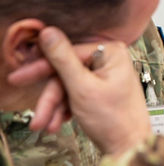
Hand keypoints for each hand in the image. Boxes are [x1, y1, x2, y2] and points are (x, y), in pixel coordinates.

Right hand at [7, 28, 149, 155]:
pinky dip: (64, 109)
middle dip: (50, 97)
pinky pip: (75, 94)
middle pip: (66, 72)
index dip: (42, 68)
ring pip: (67, 87)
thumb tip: (48, 33)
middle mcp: (109, 59)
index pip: (67, 54)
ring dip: (55, 107)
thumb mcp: (82, 88)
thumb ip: (63, 60)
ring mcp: (104, 75)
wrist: (128, 145)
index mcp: (110, 52)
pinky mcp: (99, 90)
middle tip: (35, 113)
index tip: (20, 77)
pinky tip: (59, 123)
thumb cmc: (114, 118)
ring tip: (48, 125)